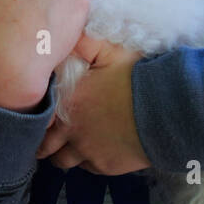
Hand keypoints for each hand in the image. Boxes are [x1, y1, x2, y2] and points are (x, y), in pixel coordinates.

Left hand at [35, 33, 152, 175]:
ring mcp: (87, 151)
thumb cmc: (137, 79)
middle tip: (44, 140)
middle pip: (45, 146)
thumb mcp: (110, 52)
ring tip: (67, 148)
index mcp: (69, 101)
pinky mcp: (105, 166)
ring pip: (64, 161)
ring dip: (64, 154)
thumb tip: (68, 36)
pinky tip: (94, 151)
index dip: (37, 116)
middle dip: (43, 143)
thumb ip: (85, 42)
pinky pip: (88, 168)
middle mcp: (72, 130)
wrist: (165, 111)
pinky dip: (88, 161)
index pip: (39, 115)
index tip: (40, 115)